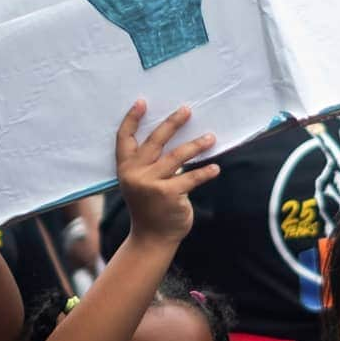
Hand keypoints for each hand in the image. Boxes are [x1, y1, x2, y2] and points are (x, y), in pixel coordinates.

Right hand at [115, 101, 218, 244]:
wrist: (151, 238)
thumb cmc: (149, 205)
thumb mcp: (139, 182)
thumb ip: (148, 163)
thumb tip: (173, 136)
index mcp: (125, 168)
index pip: (124, 138)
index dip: (132, 118)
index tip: (143, 102)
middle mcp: (135, 174)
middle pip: (155, 141)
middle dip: (172, 123)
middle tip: (187, 110)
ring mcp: (151, 184)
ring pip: (178, 157)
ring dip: (196, 145)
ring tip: (211, 137)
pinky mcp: (168, 195)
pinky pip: (191, 178)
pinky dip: (205, 172)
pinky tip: (215, 168)